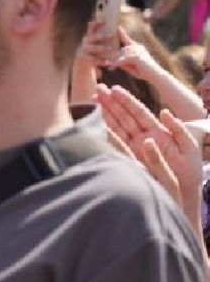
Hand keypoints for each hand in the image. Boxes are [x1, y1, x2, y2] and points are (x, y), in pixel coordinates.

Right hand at [78, 19, 120, 66]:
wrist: (82, 61)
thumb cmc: (93, 49)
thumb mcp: (95, 42)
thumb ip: (101, 36)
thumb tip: (116, 28)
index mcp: (89, 36)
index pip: (91, 27)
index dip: (96, 24)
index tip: (103, 21)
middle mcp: (85, 41)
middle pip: (94, 37)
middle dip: (103, 36)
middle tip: (112, 35)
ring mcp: (84, 50)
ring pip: (94, 48)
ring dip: (102, 48)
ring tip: (111, 49)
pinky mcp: (84, 58)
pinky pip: (93, 59)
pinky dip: (100, 61)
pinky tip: (107, 62)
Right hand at [95, 85, 203, 224]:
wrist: (182, 192)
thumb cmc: (189, 171)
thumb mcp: (189, 147)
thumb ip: (178, 129)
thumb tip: (164, 112)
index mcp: (158, 132)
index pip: (139, 112)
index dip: (127, 100)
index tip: (114, 89)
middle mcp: (143, 138)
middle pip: (124, 117)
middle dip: (111, 103)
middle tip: (97, 89)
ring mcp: (134, 149)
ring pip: (117, 128)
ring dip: (104, 115)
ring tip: (92, 101)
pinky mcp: (128, 160)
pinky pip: (114, 145)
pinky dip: (104, 134)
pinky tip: (94, 125)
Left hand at [104, 28, 171, 85]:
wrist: (154, 75)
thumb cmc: (142, 71)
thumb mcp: (129, 65)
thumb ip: (122, 61)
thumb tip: (112, 60)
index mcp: (137, 47)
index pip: (127, 40)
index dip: (122, 34)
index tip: (118, 27)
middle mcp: (138, 47)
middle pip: (121, 51)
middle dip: (114, 59)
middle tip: (108, 67)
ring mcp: (138, 51)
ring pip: (122, 55)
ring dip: (115, 62)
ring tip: (110, 68)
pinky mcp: (137, 56)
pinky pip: (124, 59)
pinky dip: (117, 63)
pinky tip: (112, 68)